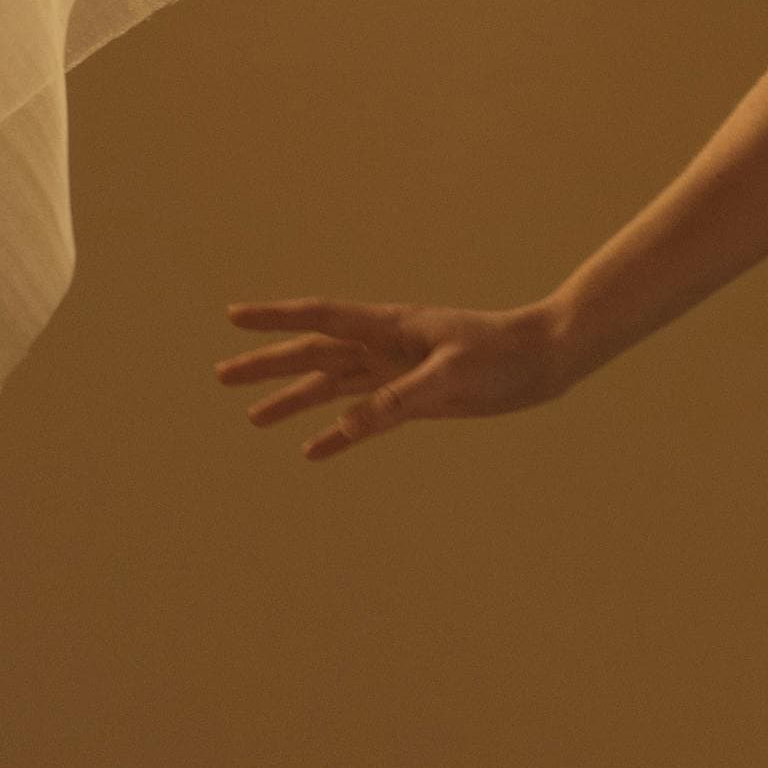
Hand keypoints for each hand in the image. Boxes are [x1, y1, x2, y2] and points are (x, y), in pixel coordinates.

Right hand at [214, 294, 564, 459]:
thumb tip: (343, 425)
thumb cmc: (503, 354)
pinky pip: (366, 416)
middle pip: (315, 353)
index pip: (321, 318)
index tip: (234, 317)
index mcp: (391, 327)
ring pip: (333, 385)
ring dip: (294, 399)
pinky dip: (339, 433)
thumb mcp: (451, 376)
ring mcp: (399, 371)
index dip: (276, 318)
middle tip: (222, 375)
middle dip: (268, 364)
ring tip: (253, 418)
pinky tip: (314, 450)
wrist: (546, 358)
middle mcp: (386, 346)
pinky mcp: (417, 397)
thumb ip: (399, 399)